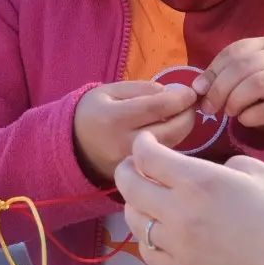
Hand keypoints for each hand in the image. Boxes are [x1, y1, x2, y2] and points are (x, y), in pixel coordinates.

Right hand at [72, 80, 198, 182]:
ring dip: (182, 130)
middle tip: (191, 105)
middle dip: (187, 116)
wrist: (72, 146)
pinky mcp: (135, 175)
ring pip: (170, 147)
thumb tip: (171, 93)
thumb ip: (141, 89)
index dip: (180, 99)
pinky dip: (171, 143)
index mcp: (114, 118)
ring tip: (181, 115)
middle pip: (169, 131)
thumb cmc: (92, 112)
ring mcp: (131, 163)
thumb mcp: (110, 90)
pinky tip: (170, 130)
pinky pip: (161, 158)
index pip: (157, 107)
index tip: (191, 92)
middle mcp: (124, 143)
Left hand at [114, 132, 263, 264]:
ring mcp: (176, 246)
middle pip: (129, 186)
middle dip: (128, 169)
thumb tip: (211, 171)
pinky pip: (147, 251)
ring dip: (136, 203)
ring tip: (149, 198)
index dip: (142, 143)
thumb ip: (228, 164)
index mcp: (199, 182)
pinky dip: (148, 237)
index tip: (148, 141)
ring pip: (133, 220)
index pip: (147, 156)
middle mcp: (179, 213)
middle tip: (138, 165)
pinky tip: (161, 231)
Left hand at [195, 37, 263, 143]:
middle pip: (243, 67)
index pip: (234, 52)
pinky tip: (246, 119)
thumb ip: (221, 78)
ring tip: (230, 112)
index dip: (212, 72)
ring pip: (257, 84)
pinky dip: (248, 117)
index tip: (199, 90)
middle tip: (209, 108)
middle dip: (220, 89)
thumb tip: (197, 88)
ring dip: (235, 101)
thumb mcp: (244, 78)